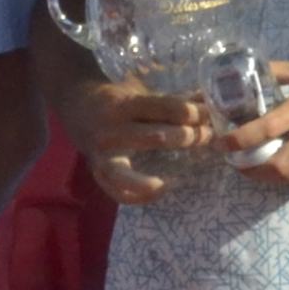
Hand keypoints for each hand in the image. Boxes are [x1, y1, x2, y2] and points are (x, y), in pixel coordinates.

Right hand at [78, 82, 211, 204]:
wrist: (78, 107)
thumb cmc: (118, 100)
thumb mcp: (141, 93)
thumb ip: (174, 100)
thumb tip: (210, 98)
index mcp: (123, 104)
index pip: (162, 107)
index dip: (189, 112)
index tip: (208, 114)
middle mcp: (111, 130)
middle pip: (155, 137)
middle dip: (187, 137)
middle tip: (208, 136)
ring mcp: (102, 155)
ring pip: (129, 171)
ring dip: (161, 172)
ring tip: (183, 172)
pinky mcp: (99, 173)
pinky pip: (118, 193)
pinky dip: (140, 196)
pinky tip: (162, 189)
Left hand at [230, 52, 288, 186]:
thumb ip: (280, 71)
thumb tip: (250, 72)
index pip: (268, 129)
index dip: (240, 141)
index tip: (222, 143)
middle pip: (279, 164)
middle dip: (252, 170)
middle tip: (236, 163)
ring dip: (269, 176)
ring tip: (254, 168)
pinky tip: (282, 168)